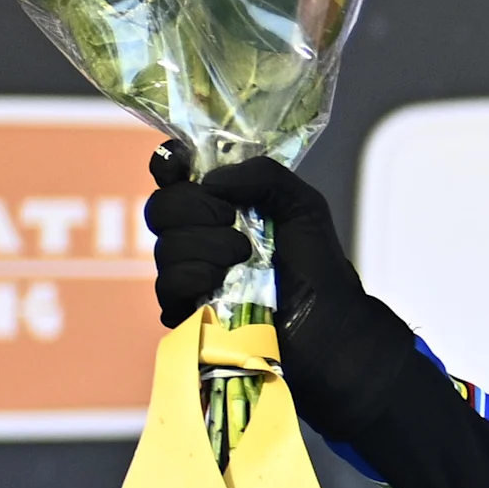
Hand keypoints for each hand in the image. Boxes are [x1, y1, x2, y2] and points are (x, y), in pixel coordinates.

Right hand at [141, 144, 384, 415]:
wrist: (326, 323)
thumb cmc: (317, 266)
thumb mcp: (302, 205)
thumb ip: (263, 175)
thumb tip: (209, 180)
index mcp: (222, 205)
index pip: (175, 174)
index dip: (170, 164)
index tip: (179, 164)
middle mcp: (198, 235)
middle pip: (162, 207)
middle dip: (198, 210)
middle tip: (235, 224)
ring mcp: (189, 273)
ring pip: (165, 246)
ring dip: (209, 248)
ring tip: (244, 260)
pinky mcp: (185, 309)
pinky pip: (168, 284)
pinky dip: (195, 278)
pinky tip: (222, 284)